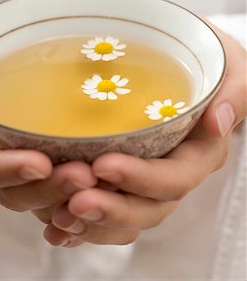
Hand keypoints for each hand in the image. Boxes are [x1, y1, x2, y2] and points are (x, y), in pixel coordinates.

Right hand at [0, 16, 96, 221]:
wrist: (5, 43)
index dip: (5, 172)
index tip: (39, 163)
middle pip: (16, 192)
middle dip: (51, 188)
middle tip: (85, 175)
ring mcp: (24, 162)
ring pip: (45, 195)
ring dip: (75, 193)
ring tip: (106, 180)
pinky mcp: (54, 158)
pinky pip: (67, 188)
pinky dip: (90, 192)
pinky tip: (115, 183)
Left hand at [43, 24, 245, 246]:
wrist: (182, 57)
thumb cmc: (206, 60)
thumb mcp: (229, 66)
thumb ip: (234, 92)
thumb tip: (217, 121)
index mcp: (200, 152)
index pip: (175, 178)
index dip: (141, 179)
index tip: (103, 165)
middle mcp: (173, 173)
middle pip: (147, 209)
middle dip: (111, 209)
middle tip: (74, 202)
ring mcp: (146, 180)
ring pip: (123, 217)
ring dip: (92, 224)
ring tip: (58, 218)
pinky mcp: (123, 179)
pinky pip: (105, 210)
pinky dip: (81, 225)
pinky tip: (54, 226)